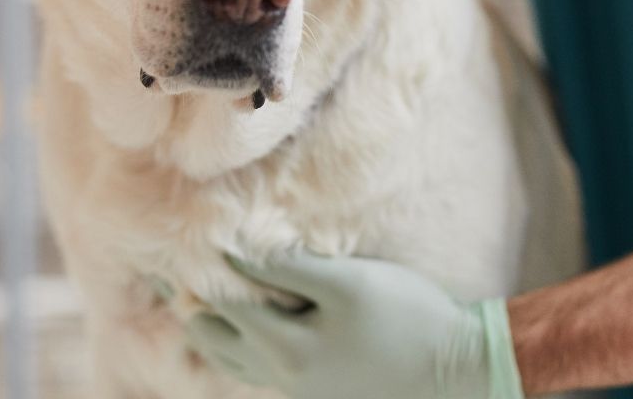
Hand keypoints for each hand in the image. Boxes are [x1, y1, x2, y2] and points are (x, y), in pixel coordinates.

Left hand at [184, 251, 523, 398]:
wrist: (457, 367)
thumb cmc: (405, 315)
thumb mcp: (347, 283)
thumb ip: (288, 269)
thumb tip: (233, 254)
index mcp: (285, 349)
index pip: (219, 307)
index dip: (195, 274)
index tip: (175, 248)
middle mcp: (282, 375)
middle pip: (214, 340)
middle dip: (193, 305)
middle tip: (175, 271)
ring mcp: (299, 388)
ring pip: (233, 359)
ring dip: (213, 327)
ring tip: (199, 296)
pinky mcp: (316, 390)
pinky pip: (258, 369)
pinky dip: (240, 344)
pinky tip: (248, 323)